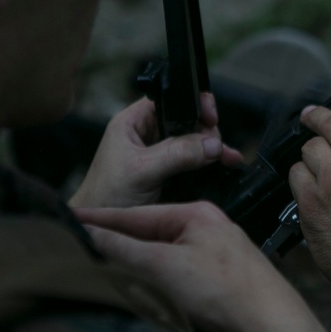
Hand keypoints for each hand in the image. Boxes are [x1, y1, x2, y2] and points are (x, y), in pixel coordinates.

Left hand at [69, 94, 242, 207]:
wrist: (103, 231)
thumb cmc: (106, 198)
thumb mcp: (141, 171)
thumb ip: (176, 154)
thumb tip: (211, 143)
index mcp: (134, 124)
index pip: (168, 100)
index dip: (191, 104)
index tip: (209, 117)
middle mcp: (149, 135)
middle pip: (189, 121)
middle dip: (207, 132)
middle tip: (215, 147)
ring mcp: (162, 155)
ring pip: (196, 142)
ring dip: (214, 148)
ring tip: (227, 159)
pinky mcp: (173, 173)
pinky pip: (198, 161)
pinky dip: (214, 163)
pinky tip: (226, 166)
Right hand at [76, 202, 330, 331]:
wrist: (272, 326)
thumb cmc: (227, 292)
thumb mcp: (165, 267)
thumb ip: (124, 249)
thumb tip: (88, 234)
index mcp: (197, 214)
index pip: (136, 214)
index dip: (100, 219)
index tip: (69, 217)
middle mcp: (208, 229)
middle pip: (149, 235)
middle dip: (117, 244)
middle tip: (79, 247)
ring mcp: (217, 255)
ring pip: (162, 257)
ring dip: (137, 267)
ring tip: (106, 270)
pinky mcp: (221, 280)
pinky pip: (177, 276)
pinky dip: (158, 283)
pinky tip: (148, 294)